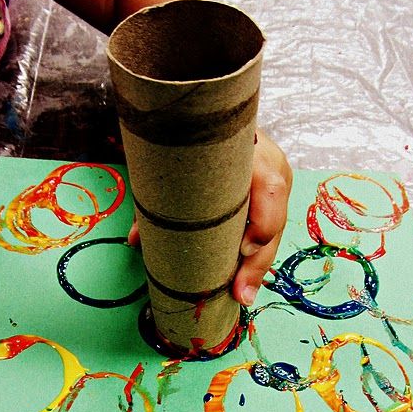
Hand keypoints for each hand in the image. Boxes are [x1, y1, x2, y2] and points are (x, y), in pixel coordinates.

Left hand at [128, 130, 291, 305]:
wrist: (213, 117)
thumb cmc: (196, 140)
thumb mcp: (180, 160)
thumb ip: (160, 197)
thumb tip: (136, 240)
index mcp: (250, 149)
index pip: (270, 187)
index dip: (263, 221)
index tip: (244, 249)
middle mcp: (271, 163)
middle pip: (274, 218)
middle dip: (258, 261)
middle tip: (240, 293)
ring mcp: (276, 179)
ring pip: (275, 229)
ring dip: (259, 266)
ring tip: (243, 294)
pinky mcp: (273, 196)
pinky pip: (270, 230)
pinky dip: (257, 257)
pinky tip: (248, 282)